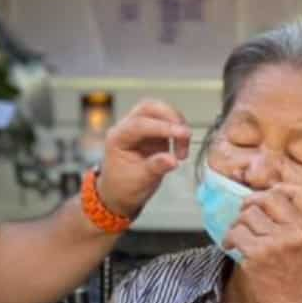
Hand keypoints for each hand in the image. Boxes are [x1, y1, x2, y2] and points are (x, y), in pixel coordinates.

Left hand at [96, 99, 190, 216]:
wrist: (120, 194)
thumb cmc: (123, 187)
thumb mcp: (139, 181)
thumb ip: (155, 167)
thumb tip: (172, 160)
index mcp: (117, 138)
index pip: (139, 124)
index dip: (163, 127)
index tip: (182, 134)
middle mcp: (126, 128)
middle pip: (149, 108)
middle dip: (170, 117)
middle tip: (185, 133)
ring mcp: (139, 128)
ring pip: (159, 111)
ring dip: (176, 124)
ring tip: (182, 148)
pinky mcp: (151, 132)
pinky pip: (167, 122)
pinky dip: (177, 131)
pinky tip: (180, 148)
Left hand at [225, 184, 301, 302]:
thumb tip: (277, 196)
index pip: (301, 191)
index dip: (281, 189)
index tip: (269, 195)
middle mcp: (300, 230)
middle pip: (270, 197)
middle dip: (252, 201)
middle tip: (245, 211)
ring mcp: (278, 241)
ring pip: (249, 214)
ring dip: (239, 223)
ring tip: (240, 235)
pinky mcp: (258, 254)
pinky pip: (236, 233)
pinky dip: (230, 239)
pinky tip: (231, 246)